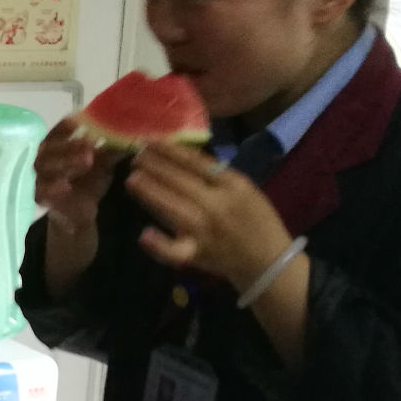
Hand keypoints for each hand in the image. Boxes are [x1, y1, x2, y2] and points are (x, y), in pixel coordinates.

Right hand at [33, 117, 122, 236]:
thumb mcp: (103, 164)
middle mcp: (44, 158)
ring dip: (65, 162)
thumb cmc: (89, 181)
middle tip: (91, 143)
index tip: (81, 120)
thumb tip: (130, 131)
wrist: (81, 212)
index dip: (66, 126)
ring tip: (87, 160)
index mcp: (56, 145)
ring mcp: (40, 177)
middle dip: (70, 144)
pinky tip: (66, 186)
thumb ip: (111, 149)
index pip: (57, 131)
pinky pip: (41, 191)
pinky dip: (52, 188)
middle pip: (49, 147)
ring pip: (44, 167)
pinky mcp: (40, 198)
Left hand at [124, 141, 295, 289]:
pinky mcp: (197, 254)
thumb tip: (180, 155)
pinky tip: (144, 234)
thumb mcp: (245, 189)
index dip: (169, 150)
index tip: (150, 140)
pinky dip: (159, 244)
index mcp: (233, 185)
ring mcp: (205, 231)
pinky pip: (174, 251)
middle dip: (154, 167)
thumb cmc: (256, 220)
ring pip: (171, 208)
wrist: (268, 260)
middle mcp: (217, 205)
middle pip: (179, 182)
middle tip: (134, 155)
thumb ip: (216, 174)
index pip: (195, 162)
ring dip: (149, 193)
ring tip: (132, 179)